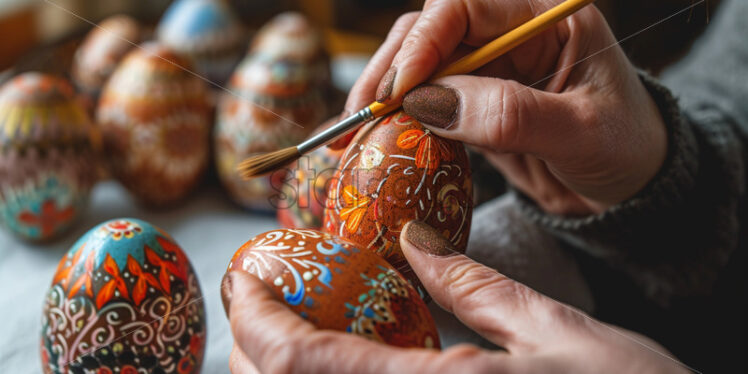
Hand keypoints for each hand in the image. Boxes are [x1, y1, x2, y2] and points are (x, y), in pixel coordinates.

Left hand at [222, 221, 688, 373]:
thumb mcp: (556, 335)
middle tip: (262, 297)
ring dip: (285, 367)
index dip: (255, 319)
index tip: (244, 276)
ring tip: (293, 323)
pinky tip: (345, 355)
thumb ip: (473, 289)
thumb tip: (416, 245)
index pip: (300, 362)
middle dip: (256, 347)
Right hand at [339, 0, 666, 214]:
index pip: (464, 6)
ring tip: (355, 130)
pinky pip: (425, 104)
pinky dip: (397, 121)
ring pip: (418, 68)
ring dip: (384, 96)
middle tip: (361, 114)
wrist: (633, 188)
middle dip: (390, 69)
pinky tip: (376, 139)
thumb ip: (511, 114)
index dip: (424, 41)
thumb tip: (431, 103)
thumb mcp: (579, 132)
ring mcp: (489, 71)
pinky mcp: (474, 105)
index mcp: (542, 19)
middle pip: (428, 32)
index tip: (400, 88)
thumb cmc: (627, 149)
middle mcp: (509, 36)